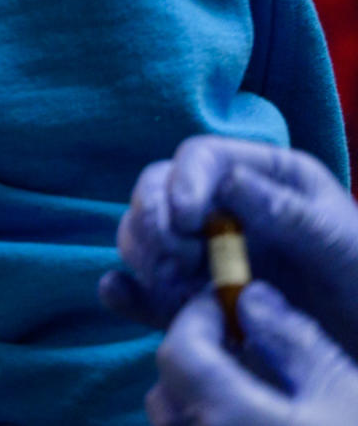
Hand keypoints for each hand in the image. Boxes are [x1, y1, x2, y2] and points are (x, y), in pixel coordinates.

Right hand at [102, 137, 357, 355]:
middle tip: (173, 256)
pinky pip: (143, 289)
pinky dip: (124, 291)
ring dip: (145, 257)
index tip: (184, 217)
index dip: (181, 180)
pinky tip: (121, 293)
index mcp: (264, 178)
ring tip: (176, 287)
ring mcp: (203, 255)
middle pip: (158, 192)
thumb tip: (226, 183)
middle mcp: (224, 209)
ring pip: (143, 237)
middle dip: (153, 219)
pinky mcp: (191, 300)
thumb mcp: (342, 243)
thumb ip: (291, 212)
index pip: (201, 158)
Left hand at [146, 284, 357, 425]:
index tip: (230, 305)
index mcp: (229, 416)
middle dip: (195, 355)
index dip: (197, 318)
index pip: (178, 350)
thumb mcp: (345, 392)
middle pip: (167, 386)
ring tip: (246, 386)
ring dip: (195, 394)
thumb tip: (252, 298)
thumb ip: (292, 341)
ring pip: (172, 419)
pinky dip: (203, 421)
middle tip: (240, 343)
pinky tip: (247, 419)